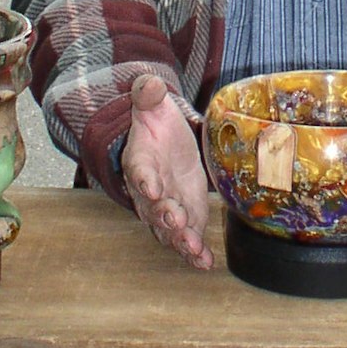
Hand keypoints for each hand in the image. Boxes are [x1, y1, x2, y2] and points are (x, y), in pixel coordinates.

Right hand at [121, 73, 212, 269]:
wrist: (165, 141)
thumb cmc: (156, 124)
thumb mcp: (152, 105)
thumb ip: (147, 95)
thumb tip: (148, 84)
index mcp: (141, 161)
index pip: (140, 170)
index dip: (145, 180)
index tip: (151, 188)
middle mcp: (150, 191)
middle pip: (153, 208)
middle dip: (165, 216)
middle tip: (177, 219)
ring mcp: (168, 206)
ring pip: (169, 229)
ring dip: (181, 240)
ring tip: (194, 250)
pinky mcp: (187, 216)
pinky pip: (189, 238)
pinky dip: (195, 253)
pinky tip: (206, 263)